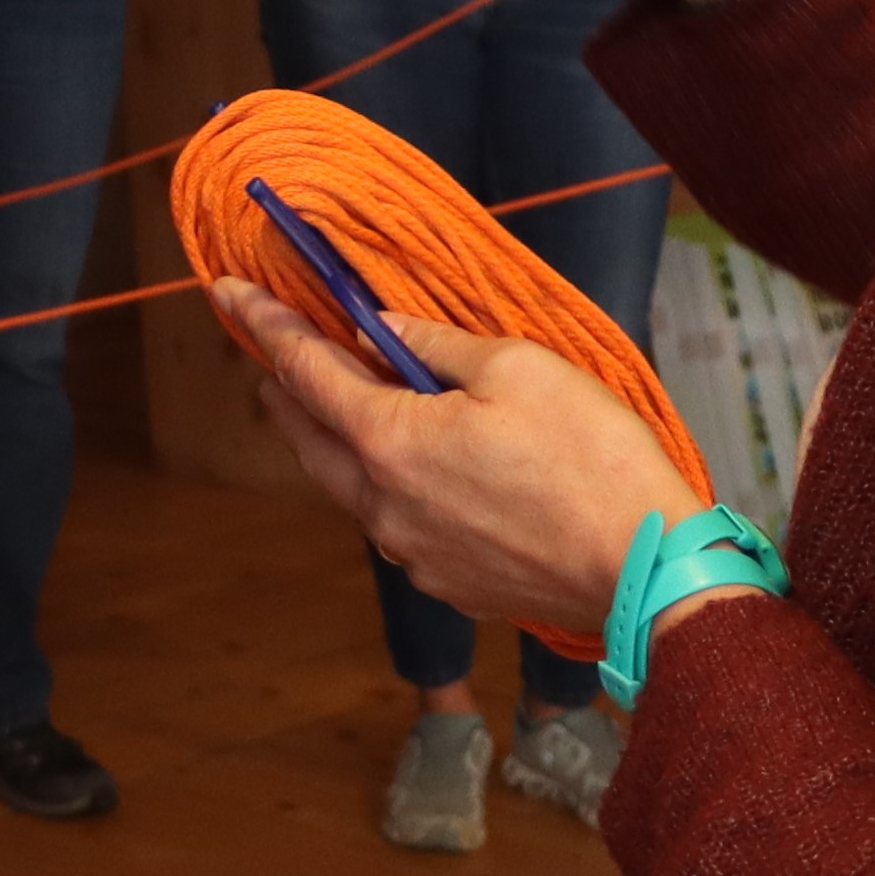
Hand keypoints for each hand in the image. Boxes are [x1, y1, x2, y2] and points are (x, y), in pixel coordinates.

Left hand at [213, 281, 673, 647]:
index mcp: (389, 443)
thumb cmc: (593, 461)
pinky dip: (384, 484)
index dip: (265, 325)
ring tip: (334, 402)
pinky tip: (411, 468)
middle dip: (284, 386)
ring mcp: (412, 552)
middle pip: (309, 436)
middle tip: (271, 350)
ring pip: (349, 485)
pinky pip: (394, 523)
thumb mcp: (518, 369)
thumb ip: (437, 346)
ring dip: (333, 439)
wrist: (645, 572)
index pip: (302, 370)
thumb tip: (382, 328)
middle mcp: (383, 506)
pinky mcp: (449, 582)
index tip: (229, 292)